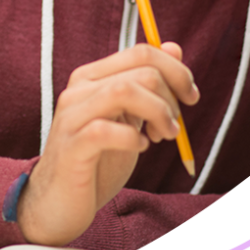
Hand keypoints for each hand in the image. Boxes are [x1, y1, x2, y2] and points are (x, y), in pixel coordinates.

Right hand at [16, 42, 198, 246]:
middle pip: (140, 71)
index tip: (191, 96)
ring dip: (157, 113)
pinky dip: (132, 138)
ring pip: (124, 91)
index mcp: (92, 76)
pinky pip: (105, 130)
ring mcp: (71, 116)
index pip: (140, 52)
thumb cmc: (98, 160)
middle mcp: (78, 88)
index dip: (175, 70)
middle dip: (170, 97)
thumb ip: (148, 84)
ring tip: (163, 136)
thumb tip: (174, 48)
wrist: (58, 202)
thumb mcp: (129, 118)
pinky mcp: (71, 146)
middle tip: (174, 127)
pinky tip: (139, 148)